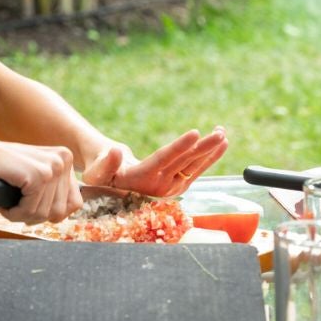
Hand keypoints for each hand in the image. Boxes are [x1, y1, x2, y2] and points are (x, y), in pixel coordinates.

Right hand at [0, 139, 82, 224]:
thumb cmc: (2, 171)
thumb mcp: (35, 178)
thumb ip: (54, 192)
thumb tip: (66, 213)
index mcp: (65, 159)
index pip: (74, 203)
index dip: (50, 212)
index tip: (31, 203)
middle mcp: (63, 159)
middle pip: (59, 211)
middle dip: (34, 214)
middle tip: (16, 203)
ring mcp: (52, 166)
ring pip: (44, 214)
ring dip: (22, 215)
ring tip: (9, 200)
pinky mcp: (38, 175)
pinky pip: (30, 211)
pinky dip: (14, 213)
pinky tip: (5, 200)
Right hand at [82, 127, 227, 197]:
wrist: (113, 188)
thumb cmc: (102, 176)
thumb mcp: (97, 172)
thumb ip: (105, 163)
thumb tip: (114, 151)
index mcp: (142, 179)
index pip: (164, 160)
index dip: (179, 147)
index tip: (195, 133)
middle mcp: (160, 185)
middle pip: (184, 163)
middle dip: (203, 147)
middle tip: (220, 134)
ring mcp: (172, 186)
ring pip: (194, 166)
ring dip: (210, 150)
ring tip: (223, 134)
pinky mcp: (179, 184)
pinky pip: (196, 169)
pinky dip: (209, 156)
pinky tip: (220, 144)